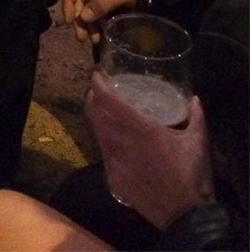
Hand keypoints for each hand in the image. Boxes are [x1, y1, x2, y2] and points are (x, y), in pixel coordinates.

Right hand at [61, 0, 140, 42]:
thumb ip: (103, 3)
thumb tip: (83, 17)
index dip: (68, 1)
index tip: (70, 20)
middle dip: (79, 18)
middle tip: (81, 37)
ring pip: (86, 6)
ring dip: (87, 23)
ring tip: (92, 40)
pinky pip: (96, 9)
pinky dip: (96, 22)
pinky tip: (99, 34)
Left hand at [86, 71, 214, 229]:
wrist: (185, 216)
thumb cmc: (191, 175)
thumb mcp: (198, 142)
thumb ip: (196, 117)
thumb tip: (195, 99)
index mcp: (140, 128)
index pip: (108, 100)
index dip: (98, 85)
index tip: (96, 74)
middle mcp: (121, 141)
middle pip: (95, 113)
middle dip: (92, 97)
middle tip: (97, 90)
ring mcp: (114, 161)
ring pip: (97, 132)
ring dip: (96, 118)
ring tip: (103, 111)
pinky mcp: (113, 178)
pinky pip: (103, 153)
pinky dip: (104, 141)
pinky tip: (112, 141)